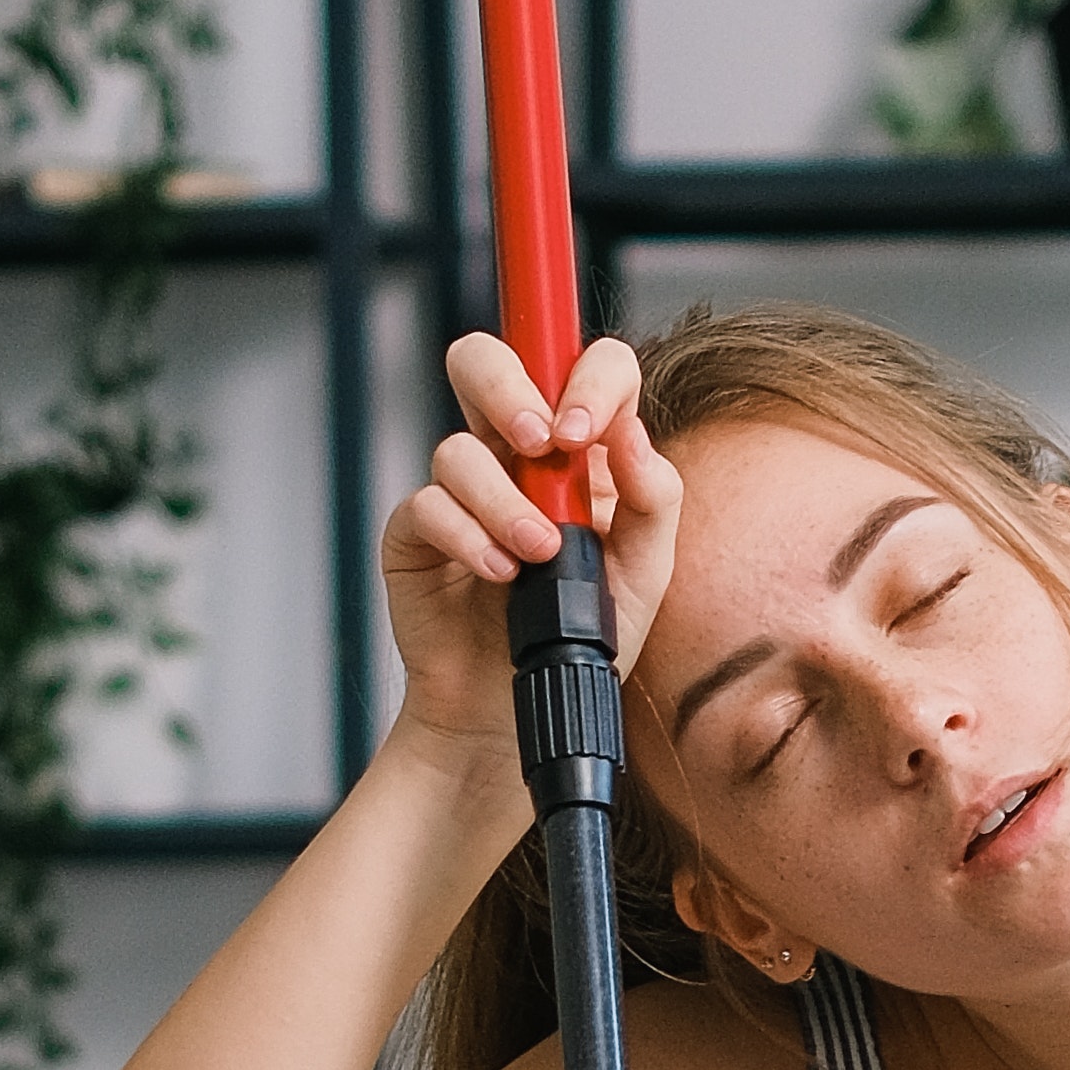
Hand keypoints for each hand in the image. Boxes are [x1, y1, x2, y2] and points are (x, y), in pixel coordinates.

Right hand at [380, 333, 679, 767]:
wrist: (519, 705)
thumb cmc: (583, 631)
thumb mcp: (644, 571)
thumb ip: (653, 499)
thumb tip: (632, 431)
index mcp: (575, 448)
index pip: (579, 366)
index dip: (585, 378)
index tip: (584, 432)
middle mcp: (510, 455)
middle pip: (487, 363)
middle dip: (510, 388)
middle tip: (541, 443)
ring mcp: (460, 490)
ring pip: (457, 447)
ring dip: (503, 500)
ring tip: (534, 554)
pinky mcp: (416, 532)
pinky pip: (426, 506)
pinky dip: (467, 537)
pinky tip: (498, 573)